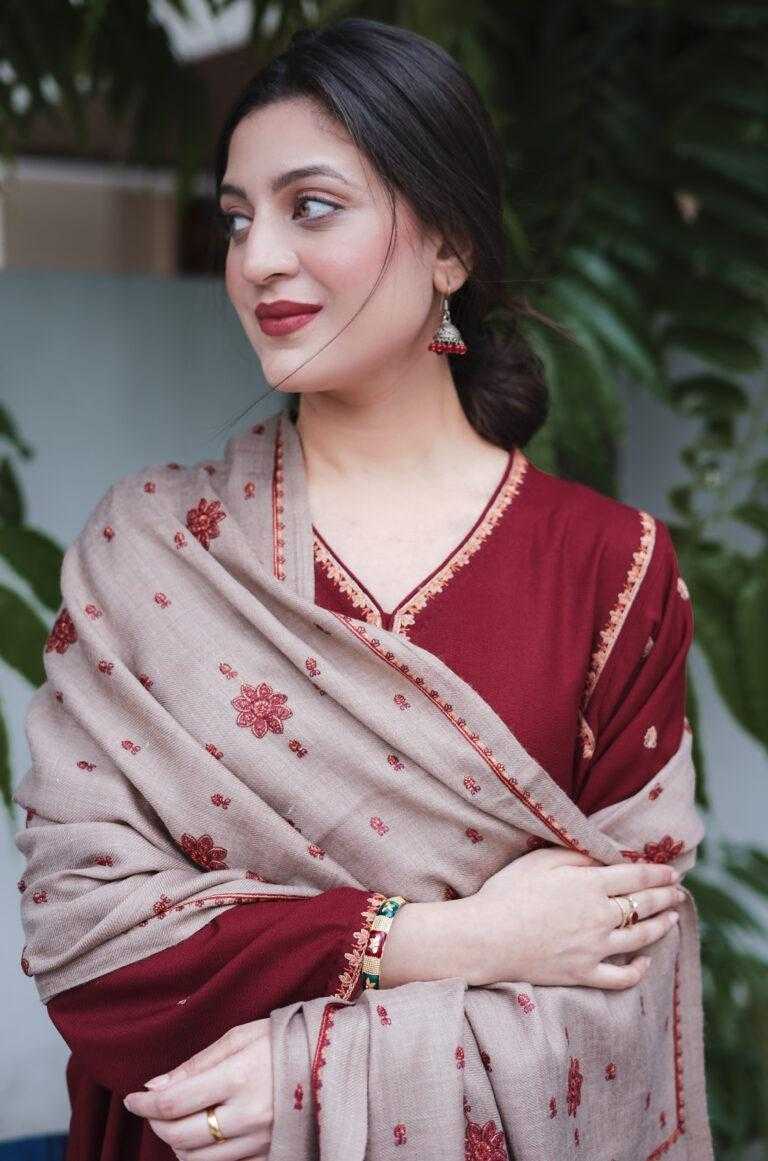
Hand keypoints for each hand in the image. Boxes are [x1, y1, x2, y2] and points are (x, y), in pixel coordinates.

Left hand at [123, 1018, 273, 1158]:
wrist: (336, 1060)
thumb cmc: (286, 1040)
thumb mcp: (241, 1036)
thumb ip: (196, 1063)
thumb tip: (155, 1086)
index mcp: (239, 1076)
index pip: (173, 1102)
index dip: (143, 1104)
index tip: (133, 1099)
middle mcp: (248, 1115)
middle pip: (180, 1136)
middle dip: (157, 1125)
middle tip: (153, 1109)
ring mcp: (260, 1141)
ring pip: (198, 1160)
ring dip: (178, 1144)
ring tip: (180, 1122)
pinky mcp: (271, 1155)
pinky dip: (206, 1156)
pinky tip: (206, 1136)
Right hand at [463, 846, 682, 989]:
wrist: (486, 938)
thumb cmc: (508, 892)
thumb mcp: (540, 861)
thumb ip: (576, 855)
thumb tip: (604, 856)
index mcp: (589, 885)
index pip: (635, 877)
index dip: (657, 873)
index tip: (672, 871)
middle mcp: (599, 917)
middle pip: (643, 905)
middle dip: (665, 896)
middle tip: (678, 891)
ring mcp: (594, 949)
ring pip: (640, 938)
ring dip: (661, 926)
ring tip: (673, 919)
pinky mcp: (583, 973)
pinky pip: (620, 977)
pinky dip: (638, 971)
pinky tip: (645, 962)